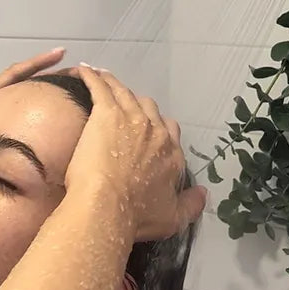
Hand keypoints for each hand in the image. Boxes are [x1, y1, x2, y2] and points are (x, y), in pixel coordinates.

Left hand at [66, 67, 205, 241]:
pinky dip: (92, 77)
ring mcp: (132, 118)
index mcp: (171, 153)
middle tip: (121, 107)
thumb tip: (204, 194)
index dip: (158, 128)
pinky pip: (101, 87)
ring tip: (102, 78)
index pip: (170, 130)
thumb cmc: (136, 216)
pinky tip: (84, 70)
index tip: (146, 132)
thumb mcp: (172, 219)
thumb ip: (191, 205)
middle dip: (138, 105)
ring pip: (124, 92)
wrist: (107, 206)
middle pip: (149, 107)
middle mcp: (156, 131)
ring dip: (114, 83)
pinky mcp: (106, 113)